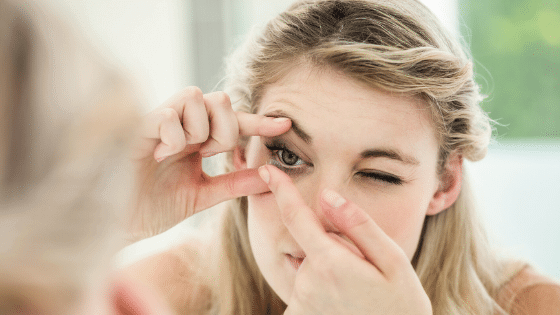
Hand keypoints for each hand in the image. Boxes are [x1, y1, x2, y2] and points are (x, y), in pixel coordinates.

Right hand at [129, 87, 290, 237]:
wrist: (120, 222)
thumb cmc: (156, 207)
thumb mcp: (203, 195)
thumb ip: (235, 183)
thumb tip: (270, 176)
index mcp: (196, 140)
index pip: (233, 123)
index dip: (259, 123)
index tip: (285, 126)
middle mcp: (180, 126)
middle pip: (219, 99)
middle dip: (225, 128)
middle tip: (208, 153)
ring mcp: (159, 123)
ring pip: (195, 97)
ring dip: (199, 129)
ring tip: (181, 153)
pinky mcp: (137, 126)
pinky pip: (167, 114)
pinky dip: (173, 136)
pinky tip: (160, 156)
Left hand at [258, 165, 432, 314]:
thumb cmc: (401, 304)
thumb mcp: (392, 260)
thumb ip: (357, 225)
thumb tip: (327, 195)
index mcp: (329, 263)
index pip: (296, 216)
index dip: (281, 189)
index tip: (267, 169)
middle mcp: (307, 282)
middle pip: (310, 243)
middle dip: (332, 245)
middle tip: (364, 269)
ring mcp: (300, 302)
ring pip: (309, 265)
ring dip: (328, 268)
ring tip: (358, 290)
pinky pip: (306, 286)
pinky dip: (322, 286)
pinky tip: (345, 301)